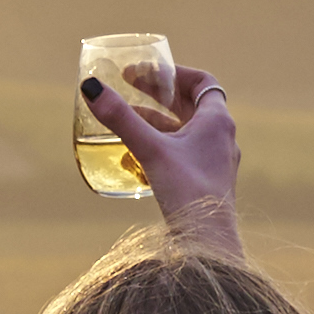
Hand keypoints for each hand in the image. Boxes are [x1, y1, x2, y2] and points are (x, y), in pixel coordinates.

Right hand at [86, 62, 245, 257]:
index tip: (147, 73)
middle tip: (130, 88)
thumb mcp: (150, 149)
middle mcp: (221, 138)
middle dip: (159, 96)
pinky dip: (161, 146)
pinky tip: (137, 157)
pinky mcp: (206, 182)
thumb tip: (91, 88)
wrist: (208, 240)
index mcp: (217, 122)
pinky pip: (183, 154)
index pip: (201, 82)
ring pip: (185, 131)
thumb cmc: (187, 191)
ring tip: (126, 120)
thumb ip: (121, 119)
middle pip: (190, 105)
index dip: (174, 73)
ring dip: (157, 122)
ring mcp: (216, 161)